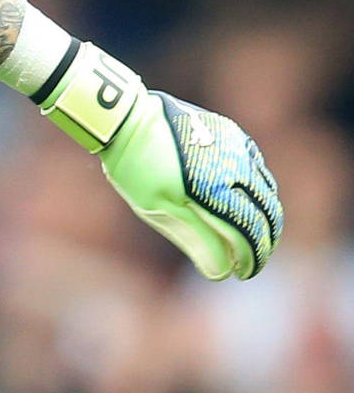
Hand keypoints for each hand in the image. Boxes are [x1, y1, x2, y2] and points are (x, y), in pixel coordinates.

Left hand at [99, 91, 282, 280]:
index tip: (244, 273)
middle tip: (252, 260)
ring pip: (266, 189)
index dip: (252, 258)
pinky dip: (257, 188)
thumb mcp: (158, 209)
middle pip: (266, 212)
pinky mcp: (233, 134)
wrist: (126, 119)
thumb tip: (222, 271)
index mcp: (216, 189)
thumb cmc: (136, 168)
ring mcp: (237, 147)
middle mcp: (235, 166)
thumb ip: (195, 239)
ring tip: (253, 235)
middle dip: (264, 240)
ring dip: (265, 215)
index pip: (250, 232)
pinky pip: (256, 166)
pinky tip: (247, 200)